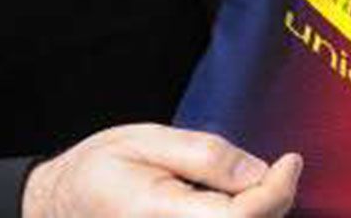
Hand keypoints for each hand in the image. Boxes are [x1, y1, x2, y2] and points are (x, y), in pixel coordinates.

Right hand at [22, 123, 300, 217]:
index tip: (291, 159)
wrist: (59, 206)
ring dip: (260, 214)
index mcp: (161, 216)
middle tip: (280, 167)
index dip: (277, 189)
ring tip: (257, 184)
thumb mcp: (145, 141)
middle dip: (274, 201)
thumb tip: (256, 172)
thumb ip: (203, 154)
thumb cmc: (98, 169)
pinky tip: (238, 203)